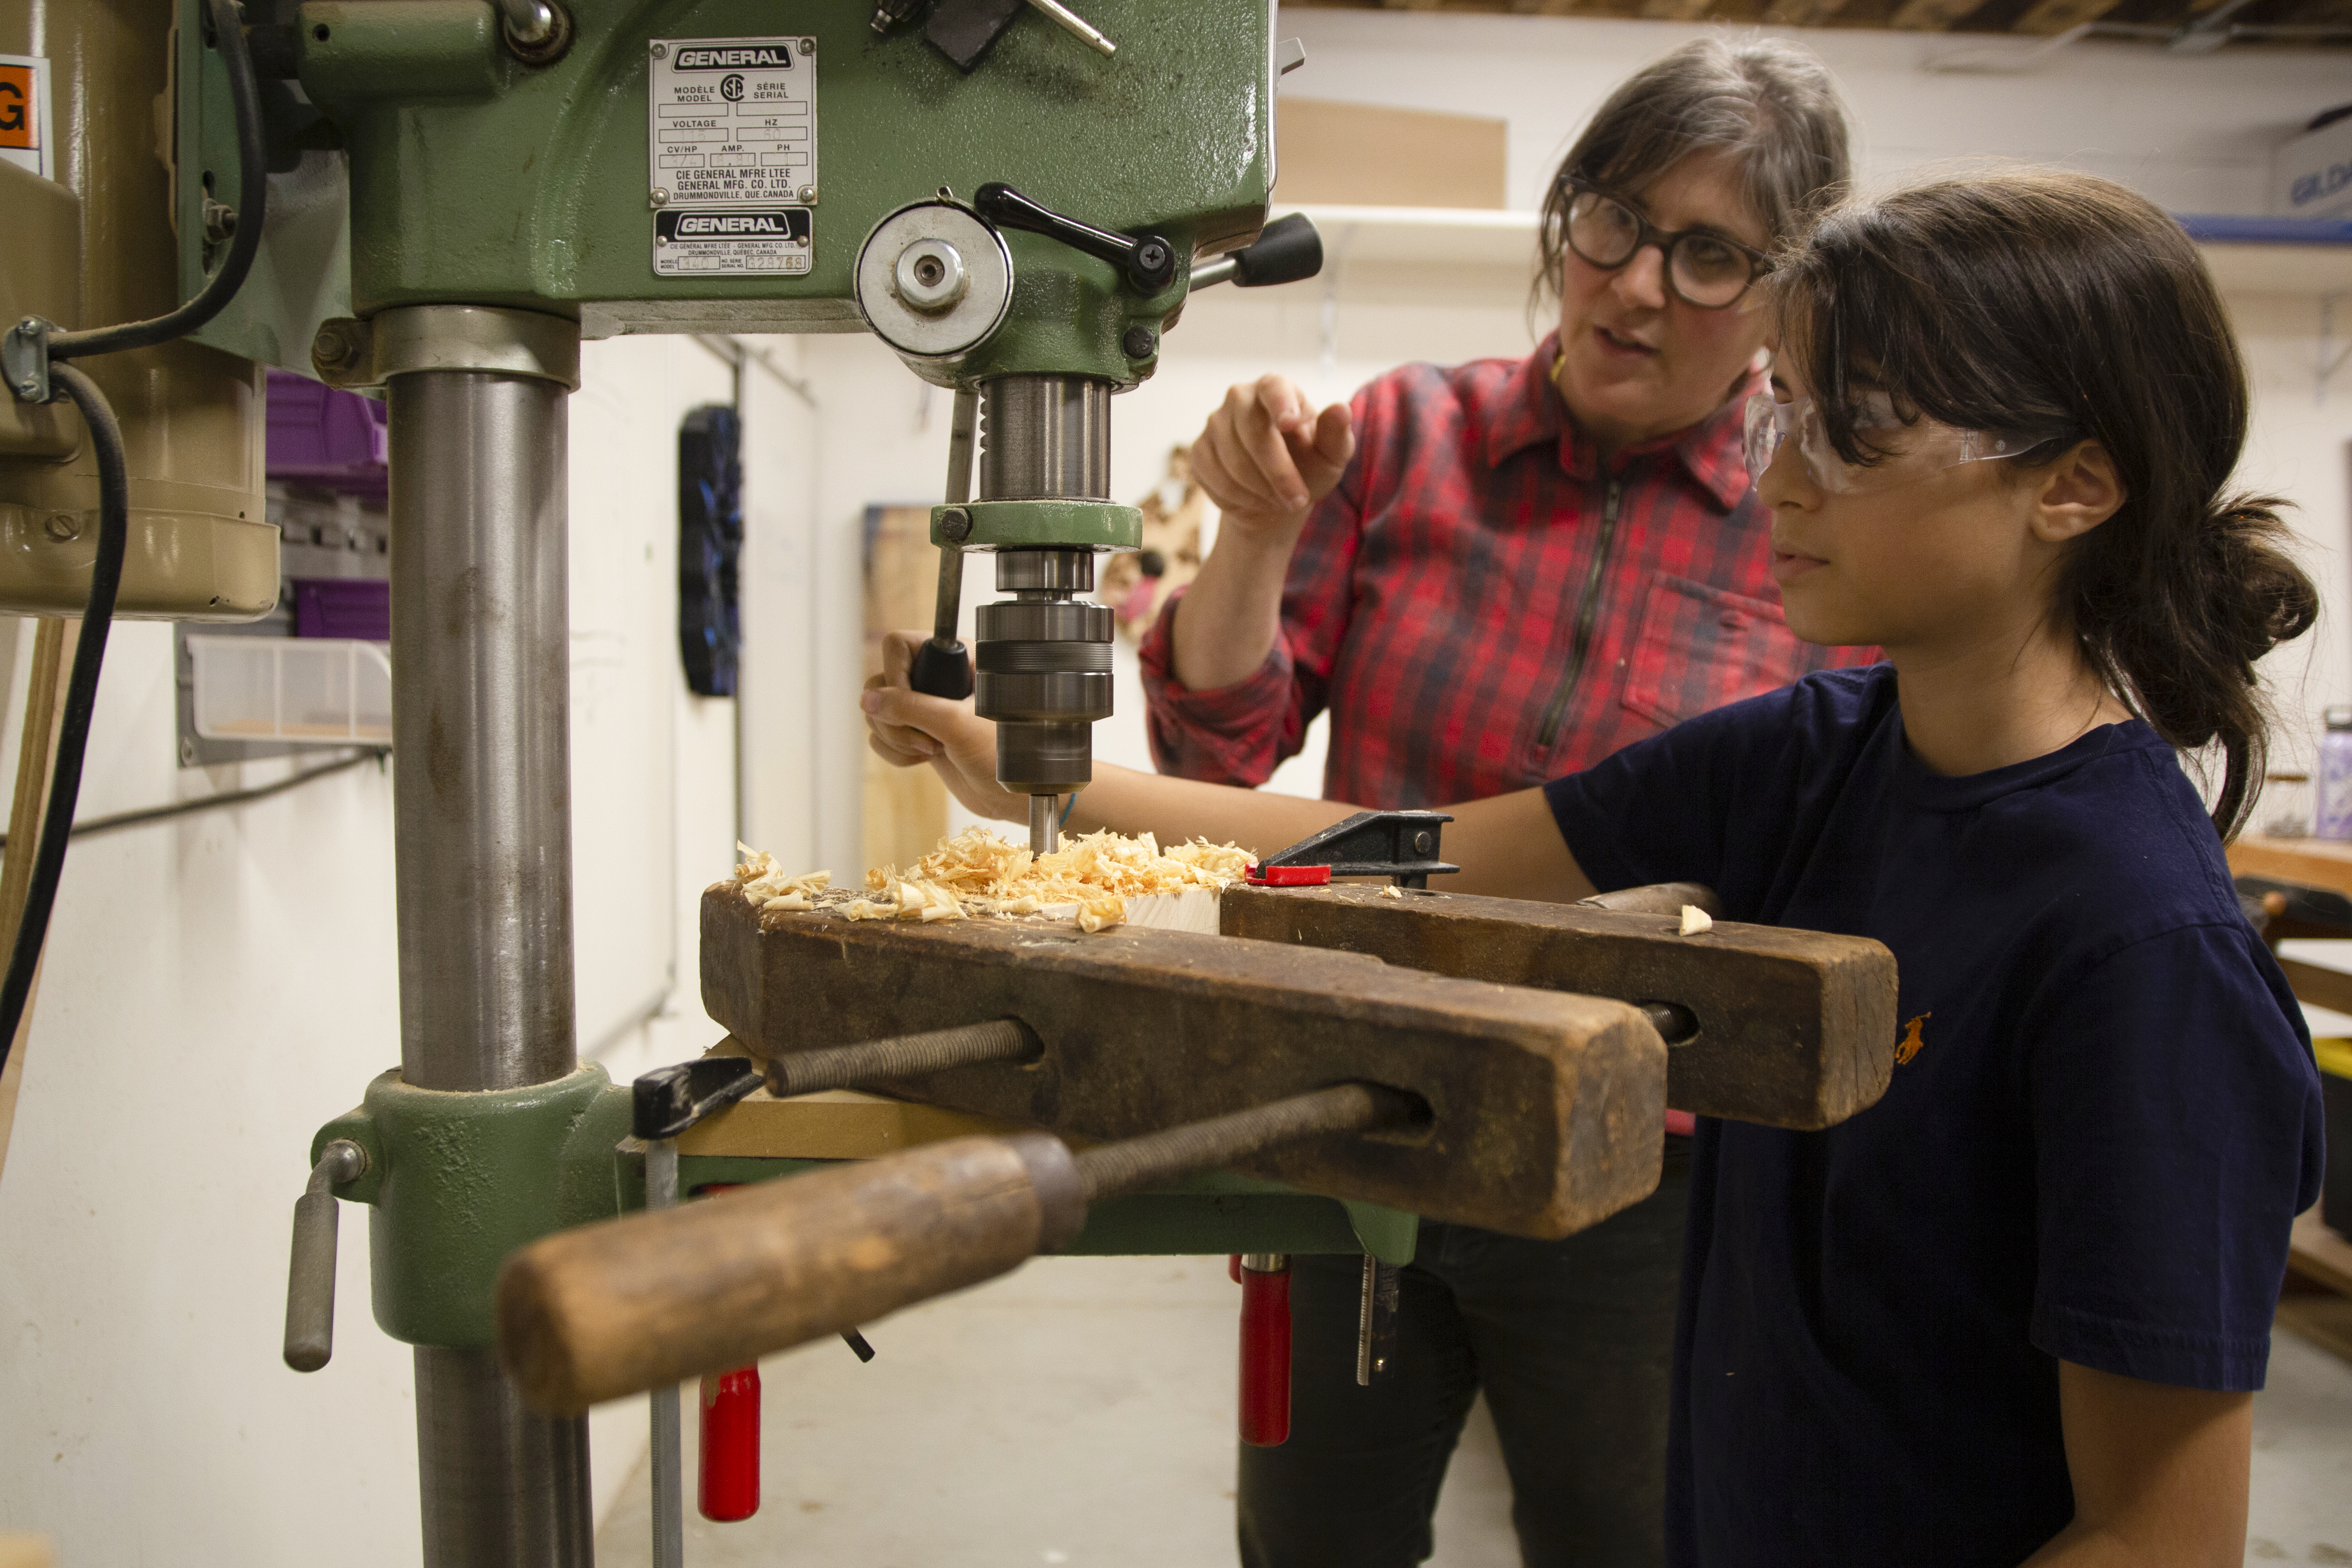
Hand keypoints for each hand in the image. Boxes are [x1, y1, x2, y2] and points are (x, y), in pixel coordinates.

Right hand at [862, 630, 1025, 821]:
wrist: (1012, 795)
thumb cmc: (1005, 755)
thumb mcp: (957, 725)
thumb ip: (910, 707)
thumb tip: (867, 699)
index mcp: (957, 659)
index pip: (899, 646)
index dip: (896, 676)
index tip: (912, 707)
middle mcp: (939, 677)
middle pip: (881, 680)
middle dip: (895, 717)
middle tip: (927, 740)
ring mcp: (926, 706)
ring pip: (878, 709)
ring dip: (895, 737)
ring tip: (930, 751)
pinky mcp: (919, 732)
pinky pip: (881, 734)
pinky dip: (895, 752)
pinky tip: (924, 760)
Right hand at [1190, 374, 1354, 543]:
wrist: (1273, 497)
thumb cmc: (1308, 468)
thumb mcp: (1330, 457)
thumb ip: (1336, 435)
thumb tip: (1341, 409)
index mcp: (1276, 389)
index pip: (1274, 387)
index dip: (1280, 403)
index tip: (1290, 424)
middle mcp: (1240, 398)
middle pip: (1252, 431)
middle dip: (1277, 472)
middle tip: (1298, 500)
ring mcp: (1215, 423)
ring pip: (1231, 460)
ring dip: (1259, 490)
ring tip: (1278, 500)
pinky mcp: (1199, 450)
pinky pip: (1213, 476)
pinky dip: (1237, 497)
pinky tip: (1253, 500)